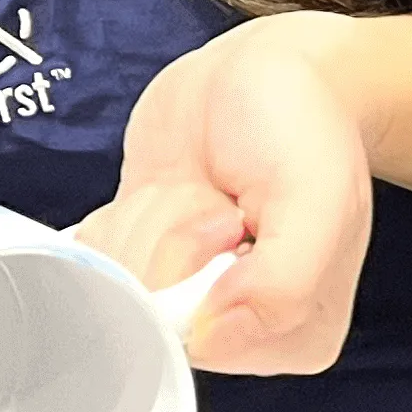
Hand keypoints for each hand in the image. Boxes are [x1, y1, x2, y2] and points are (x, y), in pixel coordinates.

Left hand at [73, 12, 376, 375]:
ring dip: (151, 217)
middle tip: (219, 199)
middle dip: (171, 237)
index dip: (197, 266)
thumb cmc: (300, 126)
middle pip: (151, 309)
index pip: (200, 339)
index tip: (233, 219)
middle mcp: (239, 326)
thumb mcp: (318, 201)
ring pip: (118, 279)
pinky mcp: (144, 262)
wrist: (262, 72)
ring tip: (203, 188)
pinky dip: (119, 215)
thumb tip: (209, 339)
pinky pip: (93, 259)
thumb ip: (281, 287)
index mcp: (296, 334)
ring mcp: (186, 293)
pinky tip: (165, 191)